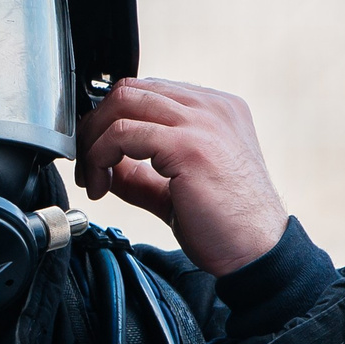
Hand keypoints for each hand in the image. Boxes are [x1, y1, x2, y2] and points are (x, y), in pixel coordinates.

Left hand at [75, 77, 288, 275]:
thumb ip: (142, 173)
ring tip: (93, 178)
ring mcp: (201, 121)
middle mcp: (211, 107)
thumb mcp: (177, 189)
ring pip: (122, 103)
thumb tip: (106, 167)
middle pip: (130, 90)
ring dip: (94, 141)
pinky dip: (101, 157)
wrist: (257, 253)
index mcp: (215, 110)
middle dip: (95, 126)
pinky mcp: (187, 144)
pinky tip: (103, 185)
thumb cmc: (229, 227)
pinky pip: (122, 133)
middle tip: (87, 166)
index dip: (112, 120)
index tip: (97, 156)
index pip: (148, 92)